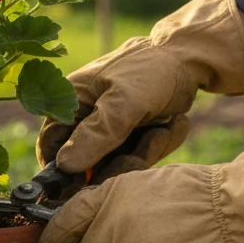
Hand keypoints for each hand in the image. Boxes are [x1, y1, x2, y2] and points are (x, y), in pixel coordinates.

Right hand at [36, 0, 243, 175]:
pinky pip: (137, 154)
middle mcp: (84, 115)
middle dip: (119, 157)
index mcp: (70, 100)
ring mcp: (109, 125)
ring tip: (163, 126)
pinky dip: (156, 144)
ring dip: (144, 149)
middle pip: (87, 159)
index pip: (52, 144)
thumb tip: (65, 165)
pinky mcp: (130, 132)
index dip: (65, 168)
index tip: (87, 183)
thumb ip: (96, 134)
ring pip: (115, 160)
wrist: (191, 59)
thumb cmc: (152, 71)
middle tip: (149, 139)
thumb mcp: (124, 102)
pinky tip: (170, 124)